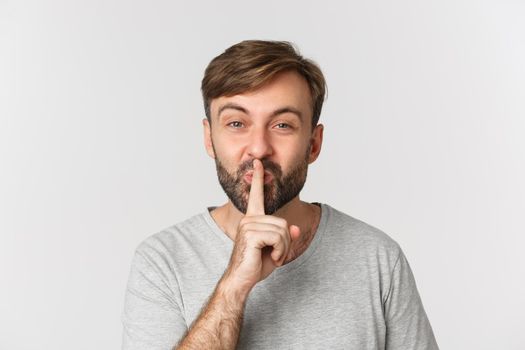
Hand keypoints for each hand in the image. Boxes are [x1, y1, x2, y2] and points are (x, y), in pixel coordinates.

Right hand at [223, 159, 300, 293]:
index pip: (256, 195)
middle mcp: (249, 219)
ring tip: (273, 257)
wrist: (241, 281)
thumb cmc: (255, 266)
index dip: (258, 178)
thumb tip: (295, 228)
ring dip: (284, 248)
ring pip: (282, 230)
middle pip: (283, 222)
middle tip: (277, 255)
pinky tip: (272, 258)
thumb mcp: (276, 249)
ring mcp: (248, 226)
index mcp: (252, 219)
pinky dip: (281, 251)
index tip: (258, 163)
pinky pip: (278, 237)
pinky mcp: (250, 235)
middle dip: (286, 242)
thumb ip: (285, 237)